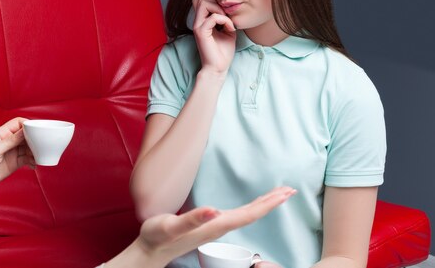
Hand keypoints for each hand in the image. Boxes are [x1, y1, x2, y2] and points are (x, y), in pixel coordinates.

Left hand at [0, 117, 35, 189]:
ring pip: (29, 148)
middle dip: (35, 139)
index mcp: (3, 134)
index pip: (19, 123)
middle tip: (41, 146)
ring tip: (38, 157)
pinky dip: (33, 161)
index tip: (37, 131)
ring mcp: (12, 152)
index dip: (29, 125)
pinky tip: (34, 164)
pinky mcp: (14, 163)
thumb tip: (26, 131)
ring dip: (35, 151)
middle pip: (27, 136)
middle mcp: (9, 141)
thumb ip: (11, 140)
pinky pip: (27, 159)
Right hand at [105, 186, 295, 267]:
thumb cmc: (159, 237)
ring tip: (277, 196)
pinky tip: (251, 206)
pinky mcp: (209, 226)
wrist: (151, 250)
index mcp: (215, 225)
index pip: (248, 214)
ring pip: (246, 215)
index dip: (268, 204)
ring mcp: (215, 227)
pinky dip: (250, 208)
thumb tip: (214, 210)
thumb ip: (192, 219)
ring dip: (263, 205)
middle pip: (252, 214)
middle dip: (272, 202)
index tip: (285, 194)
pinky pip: (237, 216)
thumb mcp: (171, 226)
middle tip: (290, 190)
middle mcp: (219, 226)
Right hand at [192, 0, 236, 74]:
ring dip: (219, 8)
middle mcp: (198, 21)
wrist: (219, 67)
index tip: (227, 12)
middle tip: (227, 14)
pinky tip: (230, 28)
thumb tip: (230, 8)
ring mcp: (198, 26)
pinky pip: (212, 17)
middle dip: (217, 1)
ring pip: (203, 3)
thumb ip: (227, 18)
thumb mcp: (228, 30)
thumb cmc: (223, 51)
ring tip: (227, 20)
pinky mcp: (201, 32)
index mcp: (203, 20)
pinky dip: (224, 20)